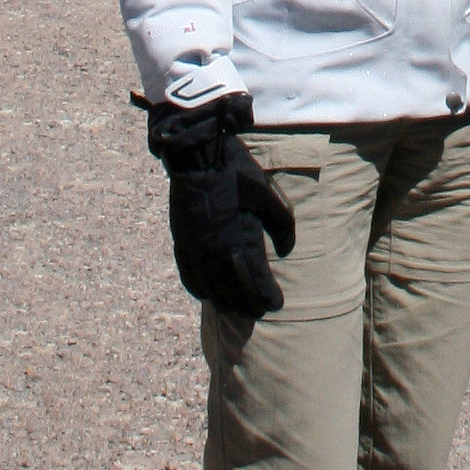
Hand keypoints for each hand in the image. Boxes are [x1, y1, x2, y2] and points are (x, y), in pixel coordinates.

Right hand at [146, 94, 295, 320]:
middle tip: (260, 311)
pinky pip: (189, 276)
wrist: (196, 157)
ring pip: (208, 288)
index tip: (276, 304)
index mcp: (235, 239)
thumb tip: (288, 250)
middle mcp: (212, 251)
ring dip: (224, 300)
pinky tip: (208, 294)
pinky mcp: (181, 243)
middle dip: (246, 304)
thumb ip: (281, 223)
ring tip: (237, 308)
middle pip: (230, 290)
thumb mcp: (266, 194)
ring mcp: (193, 249)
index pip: (252, 279)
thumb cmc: (234, 173)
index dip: (264, 295)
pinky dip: (200, 289)